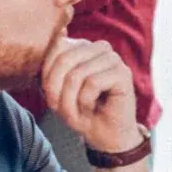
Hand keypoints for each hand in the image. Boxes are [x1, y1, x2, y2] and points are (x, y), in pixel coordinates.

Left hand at [40, 36, 139, 153]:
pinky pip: (93, 83)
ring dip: (71, 100)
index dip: (47, 77)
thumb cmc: (80, 112)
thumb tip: (59, 34)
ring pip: (77, 73)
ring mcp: (113, 59)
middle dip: (56, 90)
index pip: (55, 49)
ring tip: (77, 111)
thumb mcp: (55, 88)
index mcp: (83, 46)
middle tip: (61, 109)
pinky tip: (92, 108)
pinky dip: (86, 101)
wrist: (105, 136)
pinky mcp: (124, 74)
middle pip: (64, 60)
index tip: (52, 97)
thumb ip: (51, 64)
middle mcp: (99, 47)